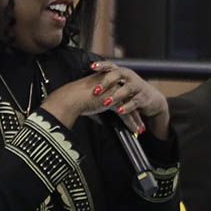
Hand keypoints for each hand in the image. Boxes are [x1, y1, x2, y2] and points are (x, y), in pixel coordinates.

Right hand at [40, 61, 169, 138]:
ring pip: (130, 106)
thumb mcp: (86, 97)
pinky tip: (135, 129)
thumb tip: (97, 112)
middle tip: (140, 120)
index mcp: (105, 80)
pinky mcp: (114, 101)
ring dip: (136, 119)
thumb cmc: (73, 98)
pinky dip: (131, 123)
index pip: (120, 92)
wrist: (70, 98)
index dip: (126, 102)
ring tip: (140, 128)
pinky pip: (126, 114)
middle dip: (135, 111)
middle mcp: (111, 84)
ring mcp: (113, 92)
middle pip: (128, 98)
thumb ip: (95, 101)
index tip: (130, 110)